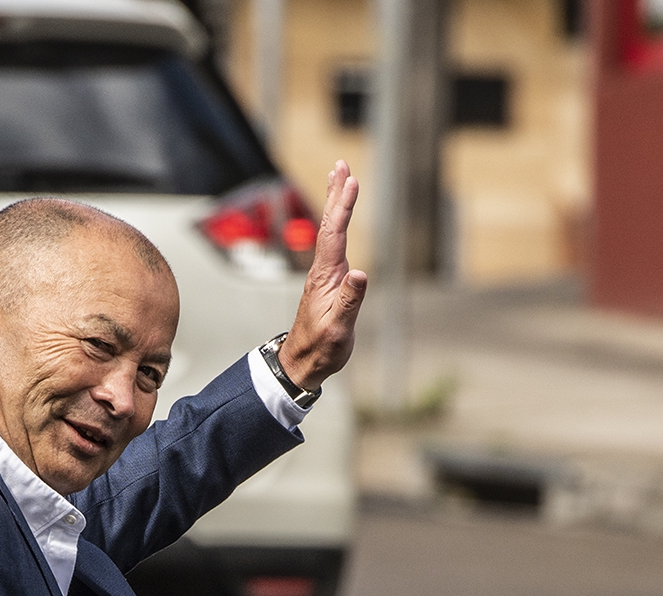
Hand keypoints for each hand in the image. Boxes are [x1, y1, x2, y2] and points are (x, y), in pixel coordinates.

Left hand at [277, 162, 369, 393]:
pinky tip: (338, 217)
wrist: (302, 364)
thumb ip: (349, 302)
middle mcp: (322, 270)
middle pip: (328, 224)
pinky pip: (332, 243)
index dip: (342, 207)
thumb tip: (360, 274)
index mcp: (325, 277)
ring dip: (334, 203)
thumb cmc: (321, 349)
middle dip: (335, 193)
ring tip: (340, 177)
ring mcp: (323, 274)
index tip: (351, 181)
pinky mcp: (327, 281)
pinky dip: (336, 223)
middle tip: (341, 164)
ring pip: (328, 230)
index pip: (333, 234)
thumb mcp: (338, 329)